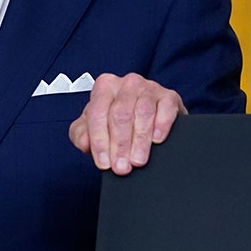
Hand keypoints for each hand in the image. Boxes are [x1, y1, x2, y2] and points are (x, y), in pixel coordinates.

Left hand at [68, 72, 186, 174]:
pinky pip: (166, 109)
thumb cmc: (117, 121)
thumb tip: (84, 143)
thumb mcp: (93, 127)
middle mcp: (126, 83)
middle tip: (122, 167)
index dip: (99, 140)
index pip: (98, 113)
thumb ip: (81, 134)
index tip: (104, 163)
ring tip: (137, 161)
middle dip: (120, 145)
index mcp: (104, 87)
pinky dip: (161, 125)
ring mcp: (149, 87)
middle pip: (120, 114)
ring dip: (140, 140)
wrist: (150, 116)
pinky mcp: (169, 96)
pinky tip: (157, 141)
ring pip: (143, 112)